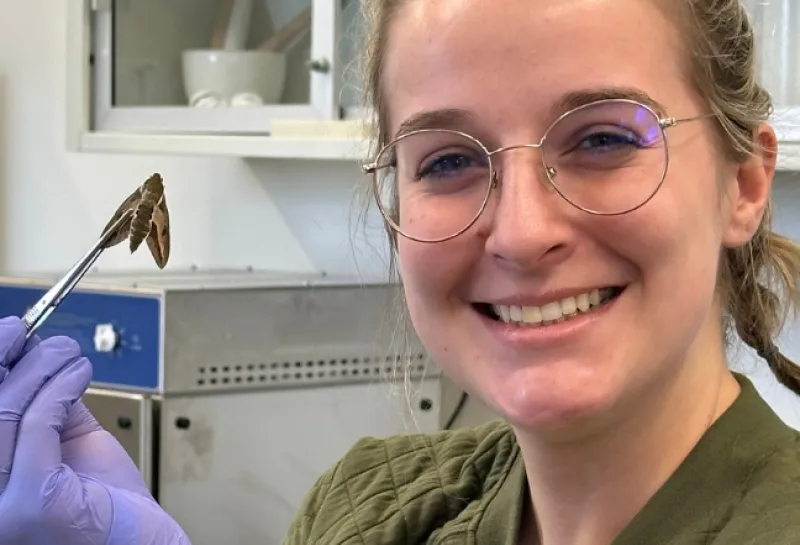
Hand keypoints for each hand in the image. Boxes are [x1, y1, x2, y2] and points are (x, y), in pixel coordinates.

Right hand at [0, 316, 190, 544]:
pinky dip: (61, 387)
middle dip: (0, 356)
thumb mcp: (60, 446)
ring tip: (69, 354)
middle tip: (28, 330)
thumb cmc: (102, 504)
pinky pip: (38, 424)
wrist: (139, 544)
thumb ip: (40, 409)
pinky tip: (80, 373)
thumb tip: (30, 353)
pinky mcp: (30, 505)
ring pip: (2, 410)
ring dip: (41, 367)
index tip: (6, 332)